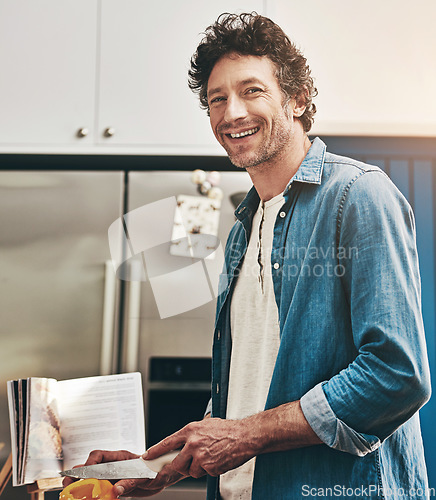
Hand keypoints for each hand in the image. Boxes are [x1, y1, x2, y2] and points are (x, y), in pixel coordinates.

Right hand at [62, 449, 185, 497]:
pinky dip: (93, 495)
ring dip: (82, 486)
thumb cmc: (155, 470)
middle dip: (78, 475)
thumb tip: (116, 489)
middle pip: (91, 467)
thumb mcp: (144, 476)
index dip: (89, 464)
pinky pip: (100, 490)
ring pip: (93, 479)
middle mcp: (114, 465)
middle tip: (68, 485)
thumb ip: (130, 481)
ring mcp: (113, 476)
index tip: (84, 474)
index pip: (99, 455)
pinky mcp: (114, 486)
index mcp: (119, 457)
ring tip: (71, 495)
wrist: (162, 477)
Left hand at [144, 418, 255, 477]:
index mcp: (190, 430)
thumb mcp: (205, 425)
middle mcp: (193, 443)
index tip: (148, 456)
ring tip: (209, 458)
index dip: (155, 451)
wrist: (245, 436)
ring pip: (190, 471)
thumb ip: (192, 434)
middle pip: (176, 463)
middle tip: (190, 462)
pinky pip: (204, 474)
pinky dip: (210, 470)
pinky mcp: (210, 467)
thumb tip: (182, 442)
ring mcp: (201, 456)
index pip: (167, 442)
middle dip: (181, 466)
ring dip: (198, 469)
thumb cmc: (227, 429)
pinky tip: (217, 460)